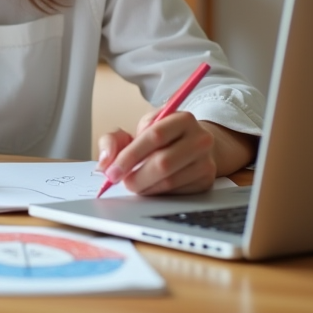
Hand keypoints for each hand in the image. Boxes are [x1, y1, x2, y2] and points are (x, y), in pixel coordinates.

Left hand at [95, 110, 217, 195]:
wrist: (194, 145)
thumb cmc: (163, 137)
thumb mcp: (139, 129)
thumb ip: (115, 140)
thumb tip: (105, 162)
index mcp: (182, 118)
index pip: (154, 136)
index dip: (130, 155)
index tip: (112, 170)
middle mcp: (200, 139)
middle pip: (163, 162)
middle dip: (135, 176)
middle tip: (121, 181)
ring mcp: (206, 161)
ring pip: (169, 181)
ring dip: (145, 187)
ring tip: (134, 183)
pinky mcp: (207, 181)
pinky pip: (177, 193)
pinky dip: (158, 193)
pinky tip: (150, 186)